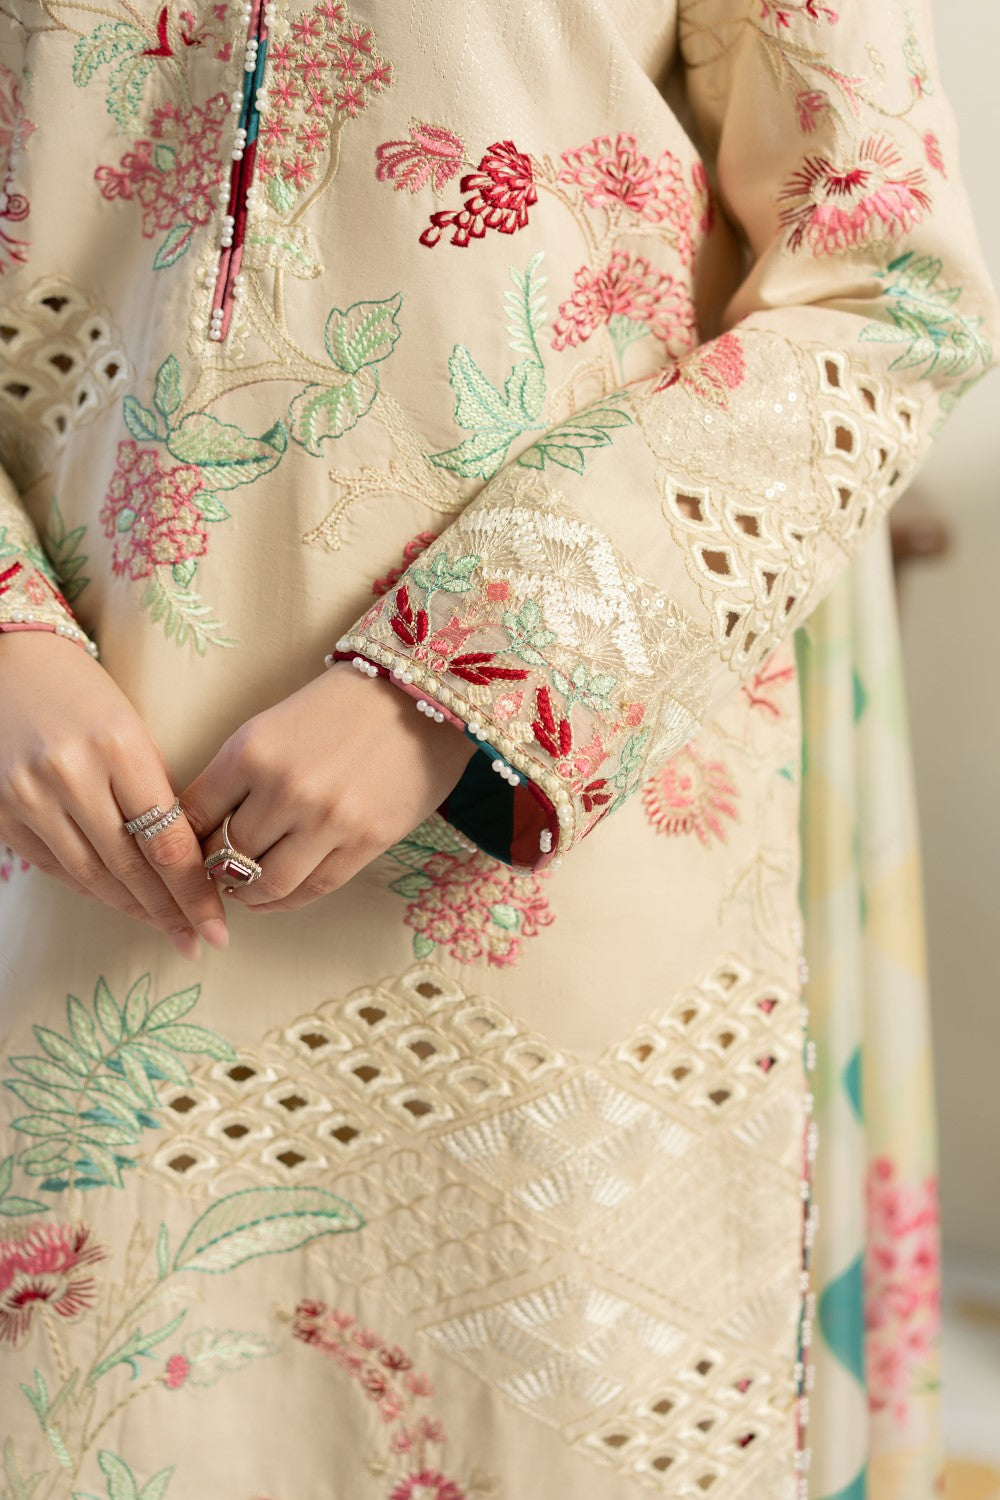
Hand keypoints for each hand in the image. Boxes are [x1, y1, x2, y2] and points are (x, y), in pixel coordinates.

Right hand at [0, 632, 228, 957]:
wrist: (6, 664)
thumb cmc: (83, 694)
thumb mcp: (132, 729)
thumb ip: (155, 789)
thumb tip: (186, 860)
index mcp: (118, 747)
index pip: (165, 840)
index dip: (194, 891)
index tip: (217, 924)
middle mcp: (69, 774)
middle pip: (129, 867)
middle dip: (170, 910)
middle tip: (199, 938)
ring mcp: (27, 796)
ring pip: (91, 876)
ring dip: (133, 909)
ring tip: (167, 928)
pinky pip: (54, 868)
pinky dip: (91, 889)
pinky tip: (121, 902)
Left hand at [181, 662, 477, 912]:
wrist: (418, 696)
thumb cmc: (340, 707)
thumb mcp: (273, 727)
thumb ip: (237, 776)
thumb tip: (201, 829)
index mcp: (251, 752)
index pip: (192, 816)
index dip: (181, 841)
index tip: (182, 850)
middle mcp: (286, 789)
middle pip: (225, 855)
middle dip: (213, 869)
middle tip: (214, 872)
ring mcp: (328, 820)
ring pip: (265, 883)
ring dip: (247, 892)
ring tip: (244, 887)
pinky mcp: (365, 842)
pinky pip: (313, 888)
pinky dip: (286, 900)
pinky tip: (275, 896)